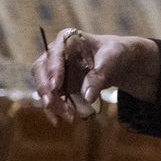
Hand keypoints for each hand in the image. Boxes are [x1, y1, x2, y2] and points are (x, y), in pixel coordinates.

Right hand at [31, 28, 159, 123]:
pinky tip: (58, 121)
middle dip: (46, 89)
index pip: (54, 54)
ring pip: (44, 87)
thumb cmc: (115, 53)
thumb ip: (98, 76)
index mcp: (66, 39)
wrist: (118, 62)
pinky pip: (50, 98)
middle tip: (52, 104)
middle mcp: (55, 53)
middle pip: (41, 70)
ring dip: (52, 103)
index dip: (53, 70)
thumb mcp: (111, 61)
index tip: (56, 87)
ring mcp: (54, 70)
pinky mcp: (57, 85)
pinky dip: (54, 110)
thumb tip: (87, 96)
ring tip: (69, 117)